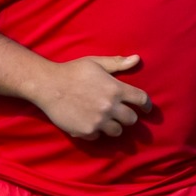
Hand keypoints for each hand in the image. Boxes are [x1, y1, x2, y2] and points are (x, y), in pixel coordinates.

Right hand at [33, 54, 150, 139]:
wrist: (48, 85)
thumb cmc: (72, 71)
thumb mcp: (96, 63)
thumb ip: (117, 63)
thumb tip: (137, 59)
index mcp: (116, 89)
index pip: (142, 100)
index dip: (147, 105)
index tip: (147, 109)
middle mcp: (110, 107)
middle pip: (132, 119)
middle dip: (129, 116)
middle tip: (122, 114)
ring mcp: (99, 121)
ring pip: (117, 131)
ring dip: (115, 126)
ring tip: (107, 120)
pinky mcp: (87, 132)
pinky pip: (99, 136)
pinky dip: (96, 131)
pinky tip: (90, 122)